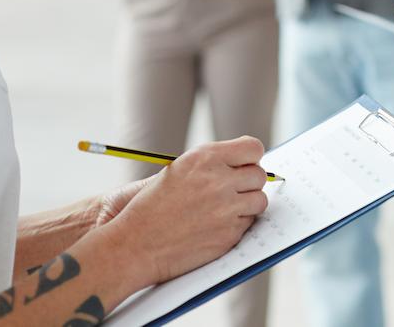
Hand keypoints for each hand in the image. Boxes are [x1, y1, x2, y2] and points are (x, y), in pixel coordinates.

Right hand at [102, 136, 269, 284]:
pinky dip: (236, 225)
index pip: (253, 148)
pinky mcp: (229, 234)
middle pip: (259, 175)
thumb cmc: (152, 207)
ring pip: (259, 201)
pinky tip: (214, 226)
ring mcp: (226, 209)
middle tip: (233, 191)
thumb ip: (212, 163)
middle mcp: (219, 181)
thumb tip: (246, 162)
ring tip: (224, 209)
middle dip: (248, 183)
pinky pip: (248, 224)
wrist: (134, 245)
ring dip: (247, 205)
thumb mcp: (178, 171)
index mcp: (205, 158)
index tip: (245, 165)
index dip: (250, 158)